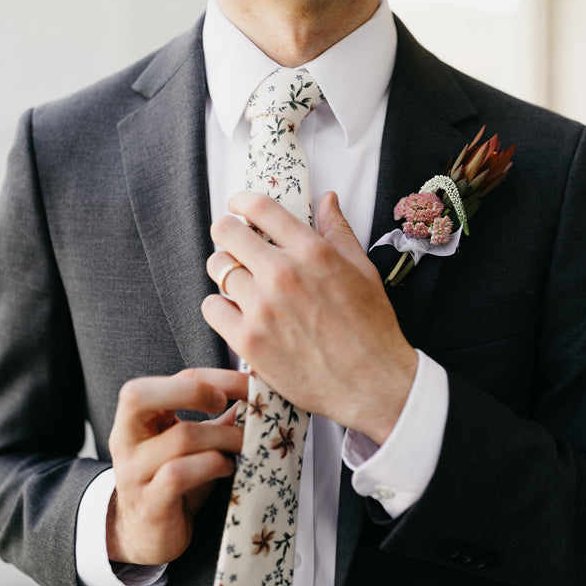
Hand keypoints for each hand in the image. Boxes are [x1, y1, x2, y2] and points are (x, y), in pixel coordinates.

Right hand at [106, 368, 246, 564]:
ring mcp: (133, 472)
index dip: (214, 376)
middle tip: (226, 404)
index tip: (247, 385)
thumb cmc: (173, 482)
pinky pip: (179, 474)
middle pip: (140, 396)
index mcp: (137, 416)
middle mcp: (126, 440)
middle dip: (193, 391)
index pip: (168, 379)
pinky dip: (212, 465)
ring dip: (224, 437)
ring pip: (180, 438)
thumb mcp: (193, 444)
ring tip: (242, 445)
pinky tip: (227, 468)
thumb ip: (218, 418)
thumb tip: (259, 392)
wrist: (147, 534)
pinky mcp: (148, 503)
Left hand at [202, 191, 417, 443]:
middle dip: (227, 232)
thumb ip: (339, 233)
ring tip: (241, 284)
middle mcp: (284, 274)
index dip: (242, 202)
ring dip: (226, 271)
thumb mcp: (364, 271)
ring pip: (217, 269)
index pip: (260, 207)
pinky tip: (237, 313)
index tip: (238, 207)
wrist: (374, 384)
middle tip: (233, 244)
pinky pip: (211, 308)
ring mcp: (262, 308)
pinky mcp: (248, 341)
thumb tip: (327, 201)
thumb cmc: (373, 331)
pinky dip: (220, 307)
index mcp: (313, 252)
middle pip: (226, 232)